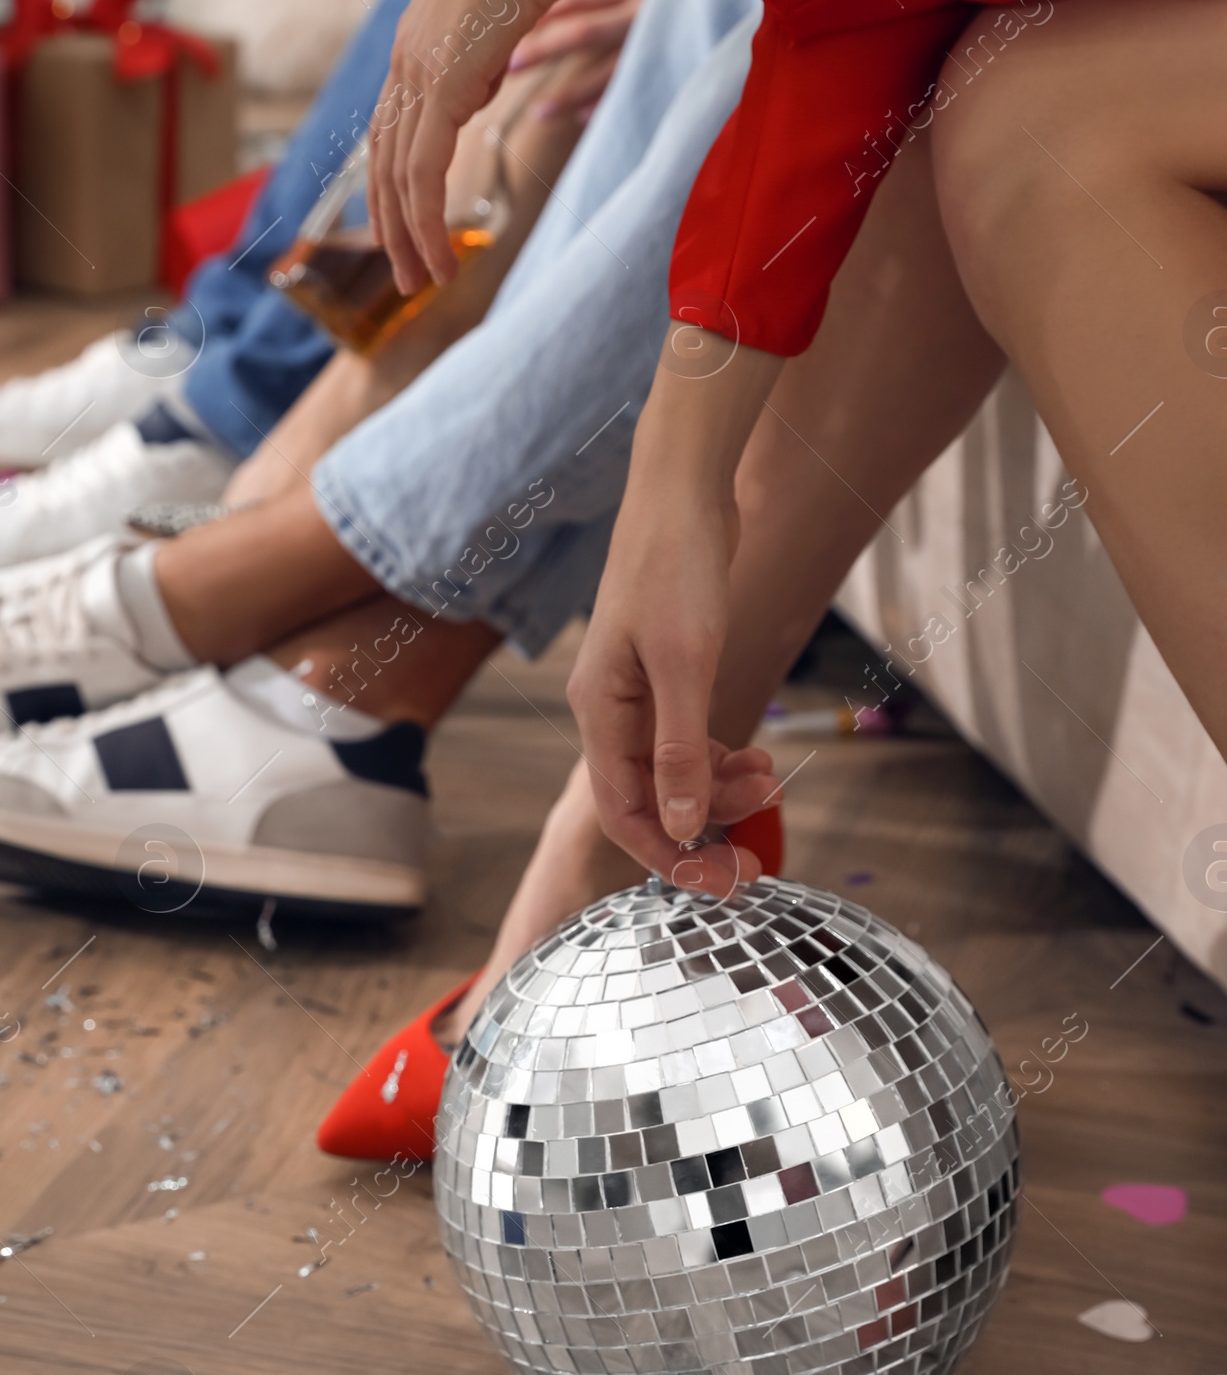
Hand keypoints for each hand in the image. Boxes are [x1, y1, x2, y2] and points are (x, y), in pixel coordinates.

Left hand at [369, 0, 747, 292]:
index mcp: (418, 47)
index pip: (395, 132)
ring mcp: (418, 75)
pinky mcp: (440, 89)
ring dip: (405, 236)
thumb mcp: (502, 15)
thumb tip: (480, 83)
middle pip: (384, 162)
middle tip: (405, 275)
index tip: (406, 224)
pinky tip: (434, 254)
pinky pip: (421, 172)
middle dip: (390, 225)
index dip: (396, 183)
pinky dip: (422, 220)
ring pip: (397, 177)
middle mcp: (407, 63)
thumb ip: (483, 54)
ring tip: (419, 280)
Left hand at [508, 0, 658, 121]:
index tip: (509, 25)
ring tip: (538, 112)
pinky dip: (606, 104)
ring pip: (604, 73)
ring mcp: (657, 45)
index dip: (544, 12)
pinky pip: (631, 94)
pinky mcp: (670, 71)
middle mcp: (643, 13)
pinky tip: (580, 118)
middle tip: (509, 66)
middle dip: (544, 50)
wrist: (746, 0)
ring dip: (569, 94)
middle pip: (584, 33)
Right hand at [567, 330, 782, 880]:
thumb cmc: (678, 567)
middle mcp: (610, 709)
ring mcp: (638, 690)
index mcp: (600, 712)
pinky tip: (758, 755)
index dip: (669, 857)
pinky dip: (722, 755)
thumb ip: (678, 751)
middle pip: (650, 799)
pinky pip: (688, 737)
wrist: (684, 490)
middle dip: (705, 827)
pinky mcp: (667, 671)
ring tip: (774, 782)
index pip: (624, 813)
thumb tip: (677, 827)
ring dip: (723, 789)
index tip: (721, 884)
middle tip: (759, 854)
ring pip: (675, 769)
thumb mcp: (685, 665)